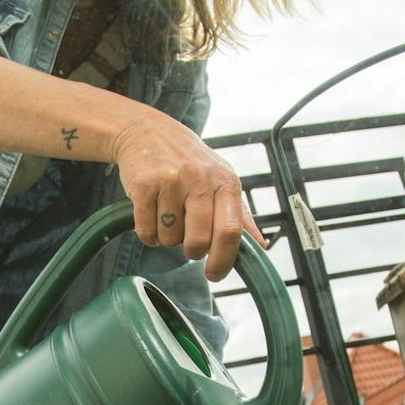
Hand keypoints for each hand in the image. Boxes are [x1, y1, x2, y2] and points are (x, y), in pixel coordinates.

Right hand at [108, 110, 263, 281]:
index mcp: (225, 181)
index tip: (214, 273)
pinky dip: (148, 234)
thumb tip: (260, 246)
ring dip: (167, 238)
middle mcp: (200, 179)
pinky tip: (151, 215)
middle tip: (187, 241)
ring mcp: (171, 181)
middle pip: (199, 240)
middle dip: (192, 251)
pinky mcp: (145, 185)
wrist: (146, 131)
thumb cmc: (188, 160)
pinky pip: (146, 231)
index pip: (231, 231)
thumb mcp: (220, 179)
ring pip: (170, 239)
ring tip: (168, 216)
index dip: (223, 260)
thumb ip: (240, 214)